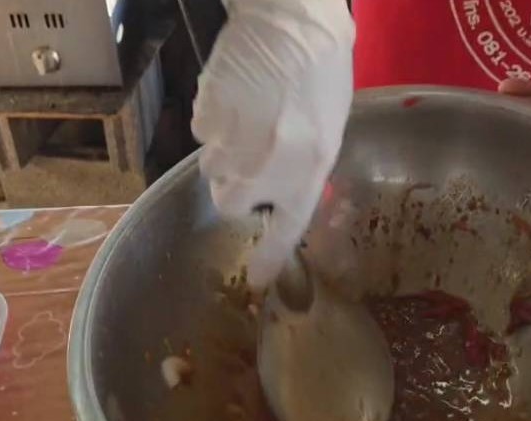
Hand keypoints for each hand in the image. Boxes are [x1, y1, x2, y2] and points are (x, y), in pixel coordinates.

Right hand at [191, 0, 354, 289]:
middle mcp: (262, 170)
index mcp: (305, 175)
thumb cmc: (322, 78)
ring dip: (228, 153)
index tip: (258, 282)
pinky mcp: (205, 118)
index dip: (270, 261)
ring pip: (213, 168)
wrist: (292, 28)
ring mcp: (229, 145)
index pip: (284, 232)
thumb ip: (301, 172)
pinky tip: (236, 99)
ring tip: (250, 118)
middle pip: (231, 201)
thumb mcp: (326, 135)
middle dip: (239, 186)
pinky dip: (216, 124)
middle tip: (258, 155)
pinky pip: (203, 134)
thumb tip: (274, 194)